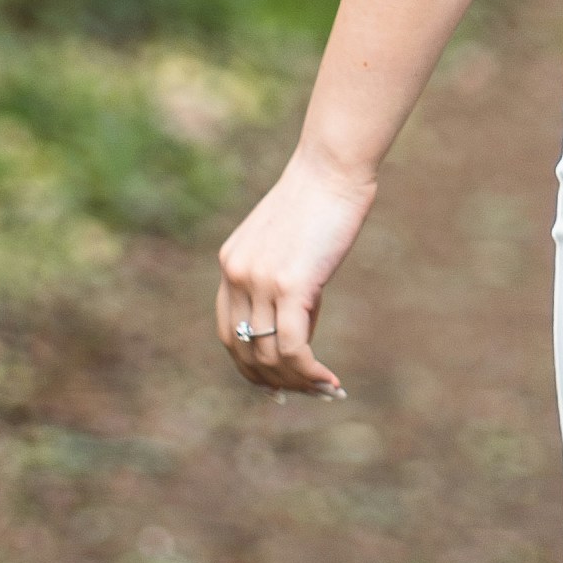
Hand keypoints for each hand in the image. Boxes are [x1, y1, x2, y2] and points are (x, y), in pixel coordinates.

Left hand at [217, 144, 376, 399]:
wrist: (332, 169)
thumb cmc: (321, 202)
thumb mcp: (289, 247)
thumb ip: (282, 286)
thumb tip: (296, 333)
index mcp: (230, 265)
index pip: (230, 333)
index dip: (251, 367)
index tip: (278, 385)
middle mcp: (236, 275)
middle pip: (245, 351)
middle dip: (276, 382)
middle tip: (308, 394)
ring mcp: (259, 281)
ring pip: (269, 355)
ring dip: (298, 382)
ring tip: (326, 390)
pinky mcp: (289, 285)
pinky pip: (293, 347)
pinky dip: (310, 372)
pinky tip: (330, 380)